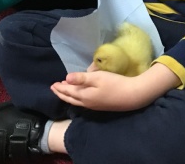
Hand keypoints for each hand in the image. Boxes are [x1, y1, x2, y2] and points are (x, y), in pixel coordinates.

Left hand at [50, 63, 179, 110]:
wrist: (131, 96)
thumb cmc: (114, 84)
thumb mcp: (97, 78)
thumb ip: (81, 78)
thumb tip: (65, 78)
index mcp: (84, 96)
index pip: (68, 92)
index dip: (60, 88)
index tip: (53, 84)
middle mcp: (87, 103)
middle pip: (70, 99)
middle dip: (61, 93)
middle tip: (54, 88)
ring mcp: (94, 105)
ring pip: (76, 101)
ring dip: (69, 95)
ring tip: (64, 91)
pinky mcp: (101, 105)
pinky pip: (83, 102)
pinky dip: (76, 97)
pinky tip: (80, 95)